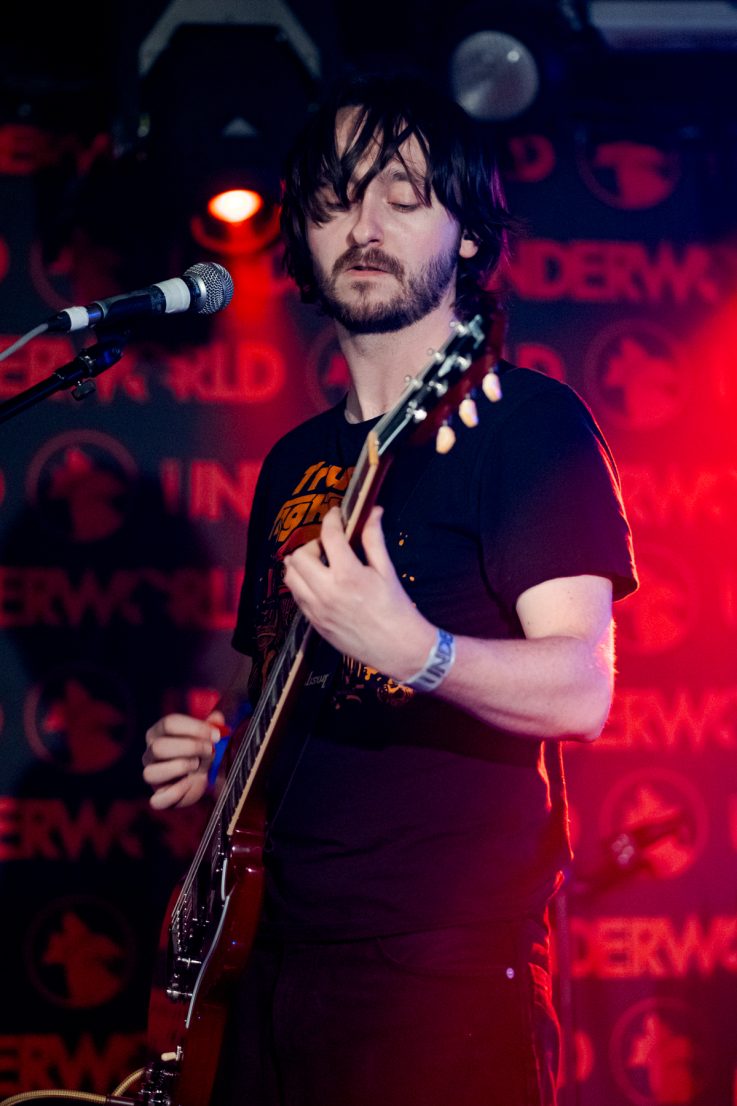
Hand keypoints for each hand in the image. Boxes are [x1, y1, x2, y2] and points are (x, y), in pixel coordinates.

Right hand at [142, 710, 223, 808]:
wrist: (198, 778)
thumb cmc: (199, 753)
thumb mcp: (206, 737)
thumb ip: (212, 726)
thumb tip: (217, 717)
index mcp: (159, 733)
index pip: (169, 723)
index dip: (195, 728)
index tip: (215, 734)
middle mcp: (150, 753)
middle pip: (159, 747)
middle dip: (190, 747)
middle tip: (209, 749)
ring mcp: (152, 775)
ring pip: (151, 773)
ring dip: (180, 767)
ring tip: (196, 765)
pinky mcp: (158, 796)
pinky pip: (157, 800)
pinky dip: (176, 793)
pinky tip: (189, 784)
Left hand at [283, 505, 434, 679]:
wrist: (398, 647)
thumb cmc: (396, 609)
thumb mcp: (387, 571)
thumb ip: (375, 540)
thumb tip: (374, 512)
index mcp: (348, 575)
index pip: (329, 536)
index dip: (331, 519)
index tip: (335, 515)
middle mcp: (327, 592)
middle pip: (299, 556)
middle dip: (312, 544)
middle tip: (327, 547)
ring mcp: (317, 609)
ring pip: (290, 577)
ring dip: (301, 564)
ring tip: (319, 563)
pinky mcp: (314, 623)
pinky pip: (296, 596)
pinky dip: (301, 584)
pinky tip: (318, 583)